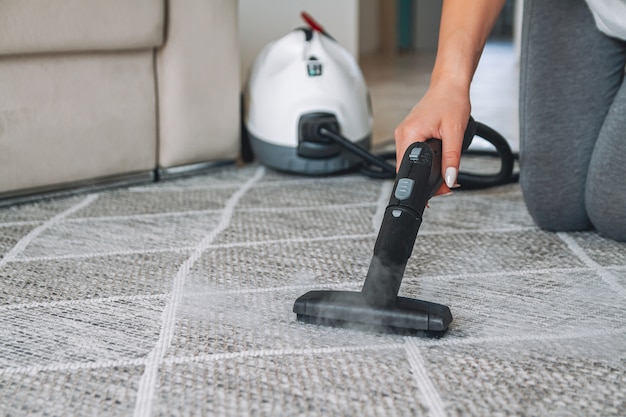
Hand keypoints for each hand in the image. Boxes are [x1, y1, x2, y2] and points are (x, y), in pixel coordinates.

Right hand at [394, 79, 470, 195]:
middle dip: (425, 180)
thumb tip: (449, 179)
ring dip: (425, 170)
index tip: (434, 192)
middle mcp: (402, 135)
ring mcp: (404, 134)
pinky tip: (435, 159)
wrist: (449, 85)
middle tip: (445, 184)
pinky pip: (412, 153)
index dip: (420, 184)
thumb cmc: (451, 101)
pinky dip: (423, 160)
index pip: (406, 170)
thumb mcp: (455, 132)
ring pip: (410, 162)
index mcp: (409, 135)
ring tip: (443, 171)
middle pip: (407, 168)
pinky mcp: (409, 133)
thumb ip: (452, 158)